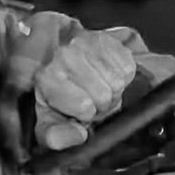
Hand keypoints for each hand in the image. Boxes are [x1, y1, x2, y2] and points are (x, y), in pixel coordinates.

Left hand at [4, 15, 138, 150]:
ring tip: (98, 85)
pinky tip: (106, 73)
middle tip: (91, 98)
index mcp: (47, 78)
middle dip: (101, 103)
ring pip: (118, 82)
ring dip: (112, 89)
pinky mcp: (106, 38)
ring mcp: (87, 42)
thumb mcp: (48, 118)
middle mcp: (65, 55)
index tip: (78, 109)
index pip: (85, 107)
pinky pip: (128, 68)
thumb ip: (56, 135)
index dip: (86, 114)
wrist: (56, 55)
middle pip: (104, 95)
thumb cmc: (54, 90)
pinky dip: (121, 75)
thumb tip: (78, 136)